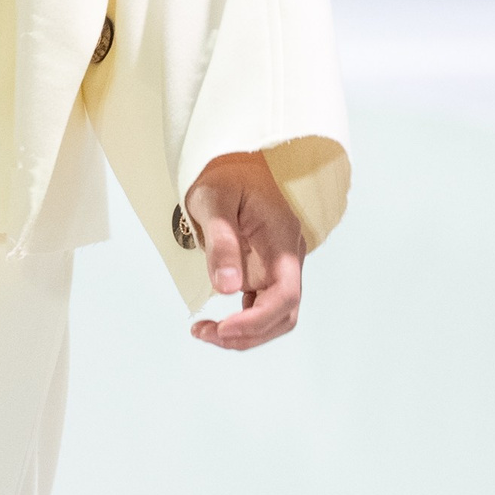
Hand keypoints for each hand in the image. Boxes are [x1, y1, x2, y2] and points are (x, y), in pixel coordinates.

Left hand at [184, 150, 302, 351]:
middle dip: (248, 333)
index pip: (286, 294)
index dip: (257, 320)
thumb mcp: (213, 201)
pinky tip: (215, 322)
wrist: (236, 161)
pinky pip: (263, 304)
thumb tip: (225, 288)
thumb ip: (221, 243)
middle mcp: (289, 257)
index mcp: (282, 240)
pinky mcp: (268, 270)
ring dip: (245, 332)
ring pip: (276, 315)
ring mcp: (281, 266)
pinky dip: (243, 320)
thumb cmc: (225, 175)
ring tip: (205, 332)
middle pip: (284, 314)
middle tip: (205, 333)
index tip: (223, 328)